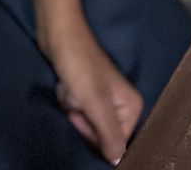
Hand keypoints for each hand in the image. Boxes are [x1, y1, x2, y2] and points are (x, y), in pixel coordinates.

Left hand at [47, 21, 143, 163]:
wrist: (58, 33)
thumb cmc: (79, 66)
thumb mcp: (96, 103)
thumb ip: (110, 135)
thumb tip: (118, 162)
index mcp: (132, 107)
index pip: (115, 144)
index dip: (95, 136)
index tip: (83, 117)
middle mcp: (121, 104)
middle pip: (101, 135)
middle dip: (83, 122)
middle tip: (76, 101)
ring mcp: (103, 98)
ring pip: (87, 124)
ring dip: (73, 111)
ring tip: (69, 91)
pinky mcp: (87, 92)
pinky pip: (78, 111)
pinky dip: (68, 103)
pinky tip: (65, 87)